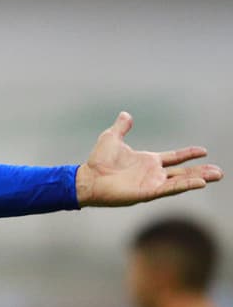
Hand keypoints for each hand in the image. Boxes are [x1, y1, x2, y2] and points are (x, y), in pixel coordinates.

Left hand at [76, 112, 219, 206]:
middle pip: (183, 172)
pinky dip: (185, 185)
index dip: (188, 154)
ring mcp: (152, 183)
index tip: (204, 150)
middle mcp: (153, 173)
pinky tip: (199, 183)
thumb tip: (126, 114)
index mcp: (148, 161)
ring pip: (181, 181)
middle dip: (201, 172)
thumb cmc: (98, 161)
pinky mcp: (148, 192)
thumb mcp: (111, 138)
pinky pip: (170, 188)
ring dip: (198, 179)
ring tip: (216, 176)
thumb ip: (121, 127)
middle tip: (219, 172)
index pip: (174, 158)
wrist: (88, 177)